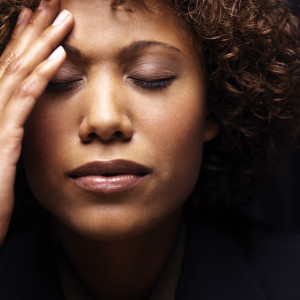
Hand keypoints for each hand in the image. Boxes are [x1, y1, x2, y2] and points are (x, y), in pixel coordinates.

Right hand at [0, 0, 73, 244]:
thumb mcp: (0, 154)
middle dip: (35, 29)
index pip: (10, 68)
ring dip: (43, 43)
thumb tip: (19, 114)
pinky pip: (26, 100)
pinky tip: (59, 57)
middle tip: (53, 3)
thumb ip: (9, 129)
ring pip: (21, 72)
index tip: (38, 17)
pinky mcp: (3, 138)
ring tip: (62, 17)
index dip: (23, 40)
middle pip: (15, 60)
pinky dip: (42, 76)